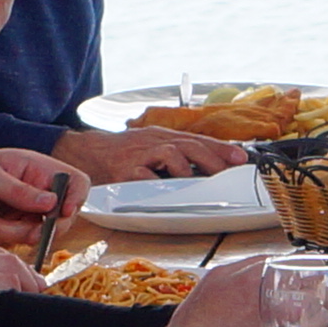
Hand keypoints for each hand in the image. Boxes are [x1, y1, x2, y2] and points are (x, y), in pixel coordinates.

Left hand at [0, 147, 77, 250]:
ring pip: (35, 236)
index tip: (58, 212)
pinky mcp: (9, 232)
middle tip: (9, 221)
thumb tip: (52, 202)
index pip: (75, 182)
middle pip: (61, 218)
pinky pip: (14, 245)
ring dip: (7, 231)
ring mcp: (23, 214)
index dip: (75, 198)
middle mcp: (35, 192)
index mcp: (35, 169)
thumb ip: (18, 190)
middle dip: (34, 226)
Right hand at [55, 124, 247, 185]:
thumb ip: (178, 154)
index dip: (220, 148)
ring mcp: (139, 156)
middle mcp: (154, 142)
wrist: (87, 152)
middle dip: (211, 157)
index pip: (197, 139)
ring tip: (199, 181)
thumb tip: (211, 165)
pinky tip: (168, 189)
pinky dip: (158, 182)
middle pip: (188, 144)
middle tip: (226, 171)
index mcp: (163, 137)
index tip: (240, 158)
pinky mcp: (124, 171)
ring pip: (170, 154)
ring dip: (187, 168)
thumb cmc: (123, 153)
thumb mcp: (152, 146)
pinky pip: (144, 176)